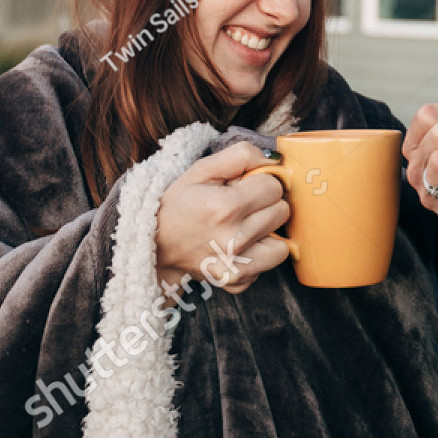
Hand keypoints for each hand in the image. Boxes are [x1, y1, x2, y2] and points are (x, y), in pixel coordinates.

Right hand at [154, 141, 290, 294]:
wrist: (155, 246)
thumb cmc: (179, 204)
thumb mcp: (201, 170)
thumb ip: (240, 155)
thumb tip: (274, 160)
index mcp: (225, 207)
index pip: (274, 186)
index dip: (260, 182)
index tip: (243, 187)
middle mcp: (234, 240)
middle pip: (282, 212)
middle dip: (265, 205)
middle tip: (241, 206)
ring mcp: (236, 266)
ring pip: (281, 243)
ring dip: (267, 233)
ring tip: (242, 227)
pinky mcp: (237, 282)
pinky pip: (268, 265)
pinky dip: (258, 255)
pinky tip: (237, 247)